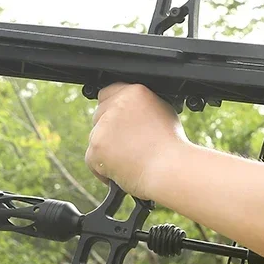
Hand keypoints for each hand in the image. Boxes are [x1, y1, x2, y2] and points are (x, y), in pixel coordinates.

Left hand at [85, 83, 188, 197]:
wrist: (170, 169)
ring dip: (106, 150)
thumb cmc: (171, 146)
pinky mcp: (95, 147)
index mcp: (135, 92)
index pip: (107, 93)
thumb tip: (129, 110)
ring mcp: (103, 126)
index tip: (118, 122)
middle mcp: (117, 105)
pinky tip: (122, 171)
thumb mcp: (163, 113)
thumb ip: (141, 106)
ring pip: (94, 137)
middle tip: (127, 145)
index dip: (112, 109)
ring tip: (130, 159)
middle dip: (108, 130)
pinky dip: (104, 169)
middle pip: (98, 115)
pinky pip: (92, 159)